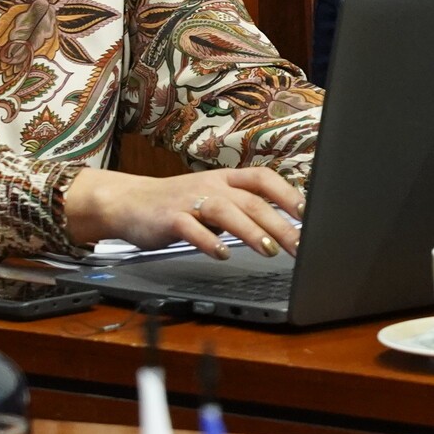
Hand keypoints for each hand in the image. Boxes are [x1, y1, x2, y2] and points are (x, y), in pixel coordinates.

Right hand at [62, 166, 304, 259]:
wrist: (127, 202)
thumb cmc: (177, 203)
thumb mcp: (213, 198)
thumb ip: (241, 208)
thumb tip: (280, 224)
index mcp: (225, 179)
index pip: (263, 179)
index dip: (287, 193)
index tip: (306, 214)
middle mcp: (211, 186)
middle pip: (252, 201)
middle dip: (279, 224)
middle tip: (298, 245)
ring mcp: (190, 201)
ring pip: (226, 211)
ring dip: (250, 231)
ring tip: (270, 250)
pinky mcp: (170, 219)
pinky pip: (192, 229)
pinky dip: (209, 242)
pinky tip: (223, 255)